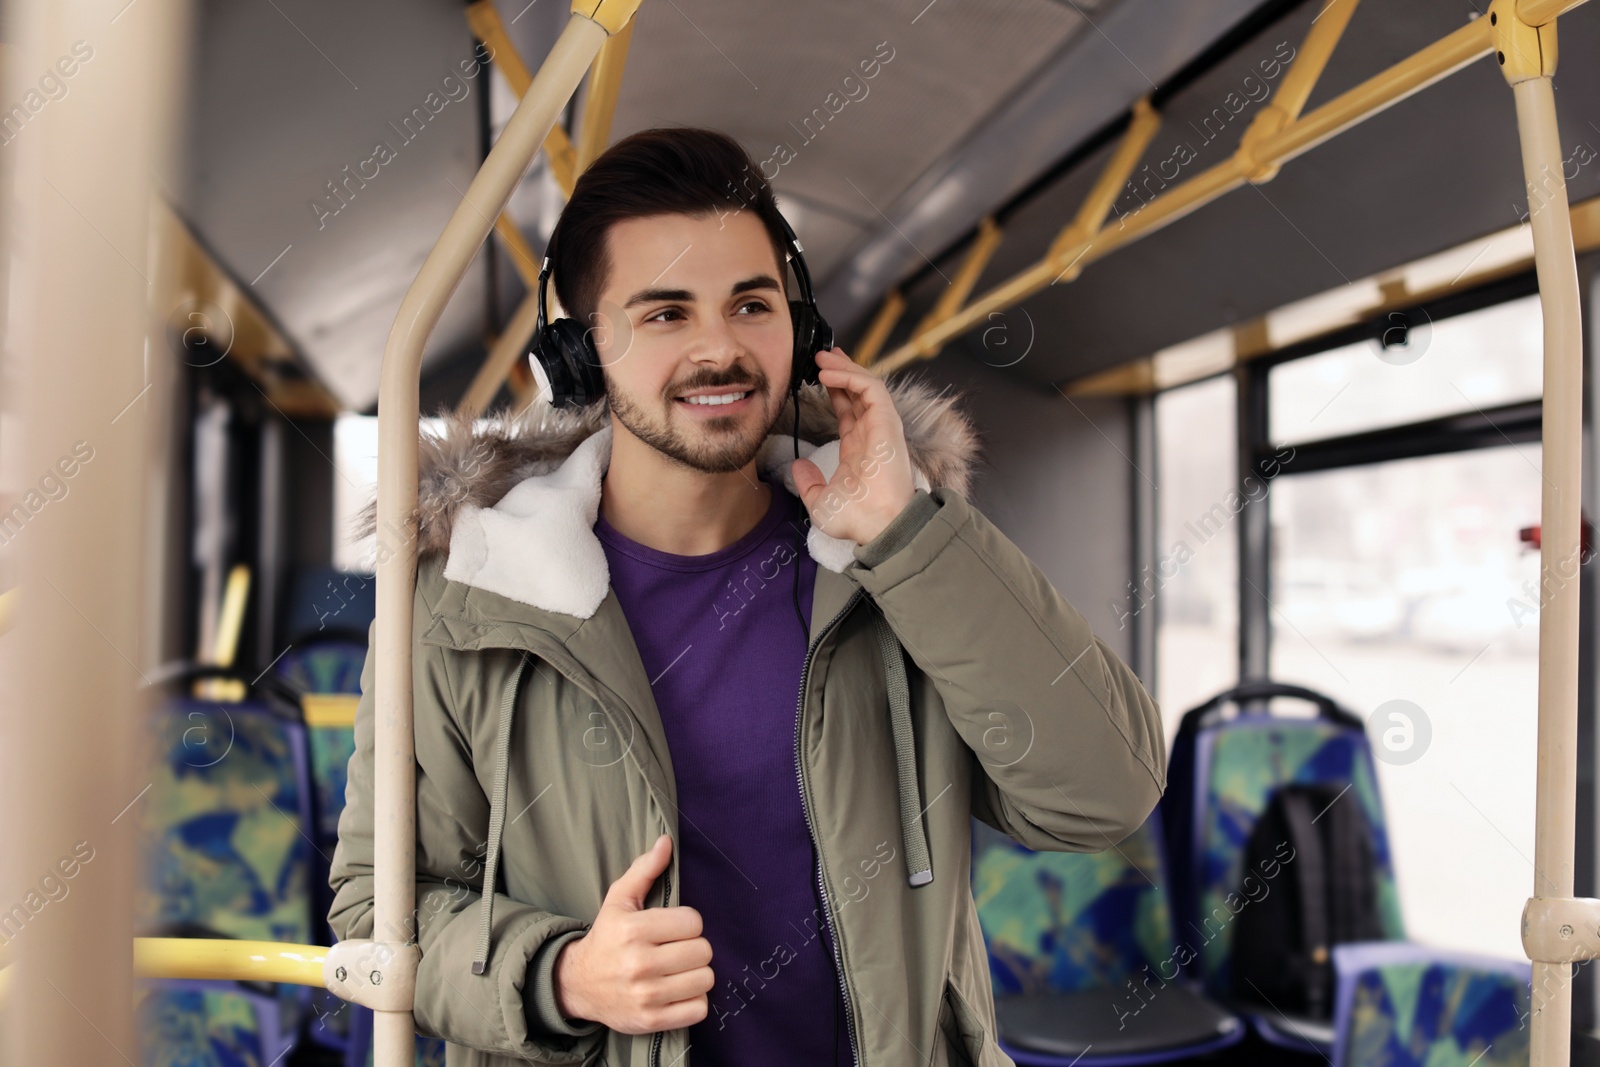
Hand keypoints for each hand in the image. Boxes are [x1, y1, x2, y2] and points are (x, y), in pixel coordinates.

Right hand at [554, 835, 713, 1032]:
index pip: (693, 922)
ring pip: (705, 979)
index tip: (675, 927)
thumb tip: (667, 842)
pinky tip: (679, 991)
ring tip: (679, 970)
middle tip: (678, 949)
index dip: (688, 923)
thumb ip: (645, 869)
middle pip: (703, 951)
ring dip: (697, 974)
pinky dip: (694, 1000)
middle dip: (695, 948)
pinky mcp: (651, 1021)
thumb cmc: (606, 937)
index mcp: (633, 930)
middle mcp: (639, 964)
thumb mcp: (619, 900)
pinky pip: (698, 1009)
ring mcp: (646, 996)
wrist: (577, 984)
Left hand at [792, 348, 916, 544]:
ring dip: (844, 368)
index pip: (847, 412)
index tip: (818, 377)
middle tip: (820, 356)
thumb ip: (808, 482)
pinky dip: (851, 377)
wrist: (878, 525)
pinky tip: (829, 374)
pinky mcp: (888, 421)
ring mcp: (881, 426)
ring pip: (865, 386)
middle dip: (840, 371)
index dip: (834, 392)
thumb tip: (798, 466)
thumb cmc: (856, 519)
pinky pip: (871, 389)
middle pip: (857, 393)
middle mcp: (871, 434)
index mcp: (858, 450)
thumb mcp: (820, 501)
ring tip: (822, 357)